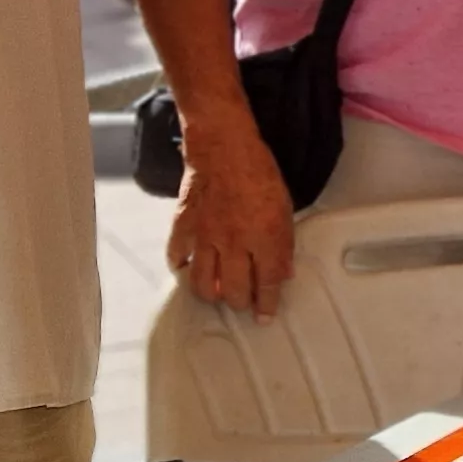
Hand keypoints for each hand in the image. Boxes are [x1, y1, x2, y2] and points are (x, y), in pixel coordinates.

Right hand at [168, 120, 296, 322]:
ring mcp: (206, 237)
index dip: (268, 304)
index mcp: (265, 237)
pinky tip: (189, 267)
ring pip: (203, 284)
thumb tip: (282, 272)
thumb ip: (283, 244)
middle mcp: (235, 243)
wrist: (223, 146)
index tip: (265, 315)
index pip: (268, 283)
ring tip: (218, 292)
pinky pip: (178, 257)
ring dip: (212, 294)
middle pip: (234, 291)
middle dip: (241, 303)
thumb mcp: (284, 207)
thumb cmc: (259, 171)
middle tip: (243, 302)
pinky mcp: (184, 226)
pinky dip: (182, 267)